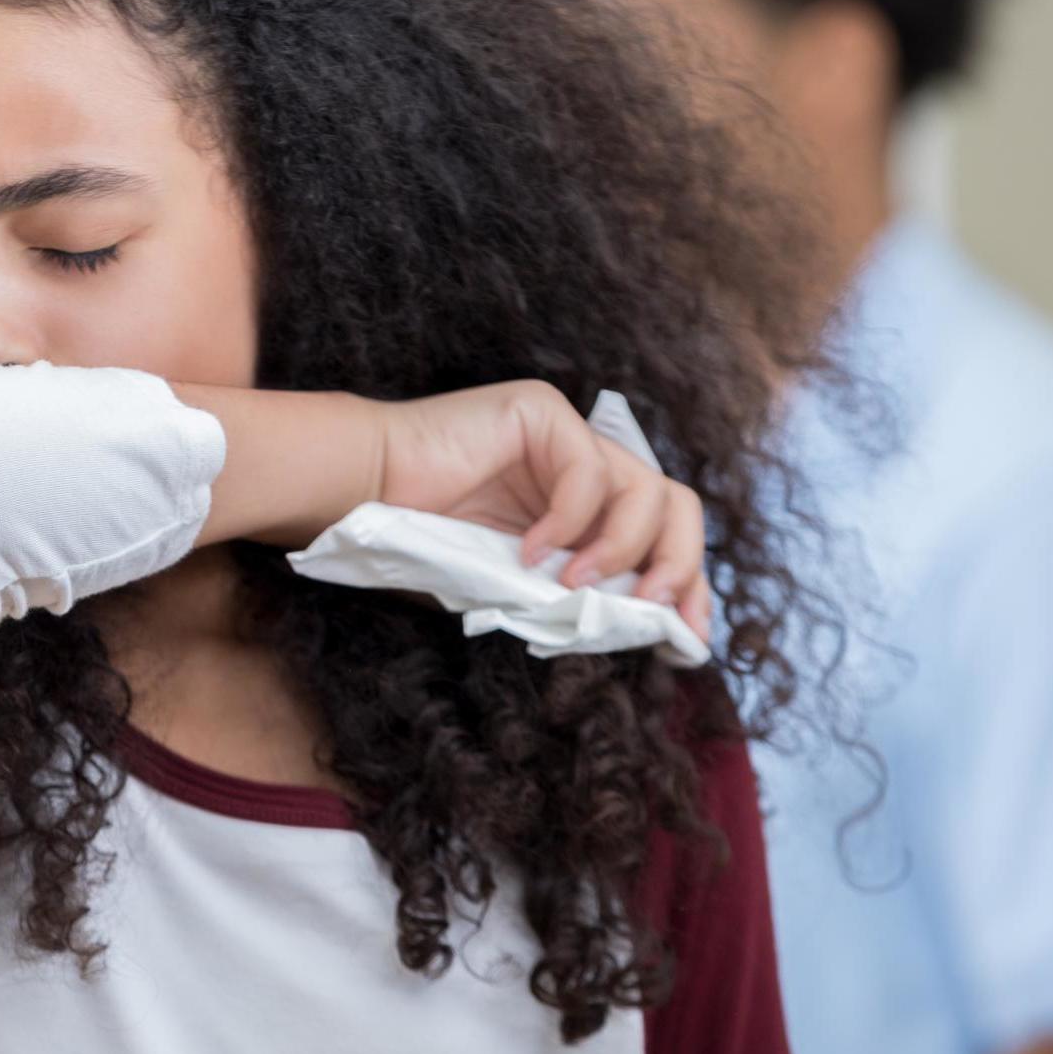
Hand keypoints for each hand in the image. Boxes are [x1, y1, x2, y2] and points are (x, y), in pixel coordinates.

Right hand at [376, 380, 711, 636]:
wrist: (362, 497)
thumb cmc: (426, 545)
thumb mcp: (521, 587)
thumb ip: (580, 599)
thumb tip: (651, 632)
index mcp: (588, 507)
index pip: (665, 536)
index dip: (689, 586)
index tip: (690, 640)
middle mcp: (588, 466)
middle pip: (677, 505)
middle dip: (678, 565)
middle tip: (653, 610)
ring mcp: (569, 435)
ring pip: (646, 488)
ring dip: (621, 550)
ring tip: (574, 584)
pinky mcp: (543, 413)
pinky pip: (588, 471)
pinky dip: (568, 521)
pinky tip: (528, 550)